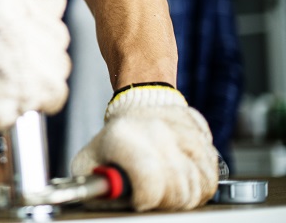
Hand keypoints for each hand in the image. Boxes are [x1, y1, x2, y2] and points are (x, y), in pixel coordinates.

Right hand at [0, 0, 69, 136]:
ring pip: (60, 64)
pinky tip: (16, 89)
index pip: (54, 3)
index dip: (38, 17)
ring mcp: (26, 61)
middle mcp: (14, 24)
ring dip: (42, 70)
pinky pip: (57, 92)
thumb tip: (56, 0)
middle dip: (41, 44)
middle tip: (11, 53)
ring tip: (10, 71)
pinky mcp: (31, 93)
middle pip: (59, 35)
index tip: (20, 27)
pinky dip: (41, 96)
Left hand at [71, 85, 217, 210]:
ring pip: (202, 180)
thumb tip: (107, 197)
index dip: (146, 198)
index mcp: (122, 139)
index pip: (148, 180)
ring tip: (171, 186)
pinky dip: (203, 179)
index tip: (141, 199)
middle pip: (179, 188)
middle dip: (169, 200)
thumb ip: (95, 185)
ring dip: (190, 191)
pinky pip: (213, 168)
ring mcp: (179, 128)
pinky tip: (186, 174)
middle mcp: (155, 130)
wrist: (137, 103)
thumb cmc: (113, 140)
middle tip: (157, 195)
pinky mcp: (199, 129)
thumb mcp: (89, 160)